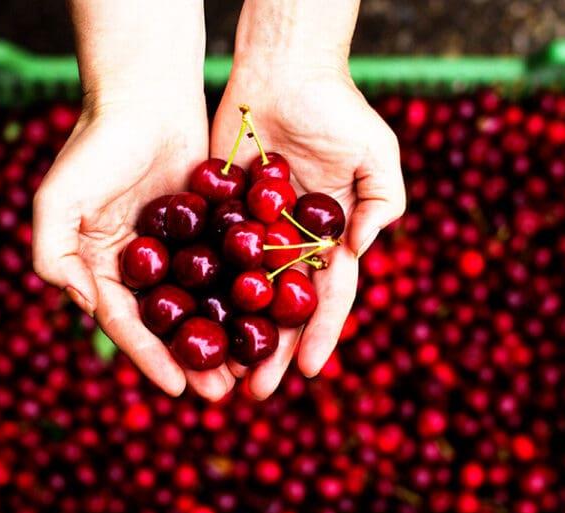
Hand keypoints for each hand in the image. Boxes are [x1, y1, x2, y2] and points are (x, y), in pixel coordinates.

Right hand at [33, 95, 235, 400]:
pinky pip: (228, 268)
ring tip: (249, 369)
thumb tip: (83, 305)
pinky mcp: (209, 227)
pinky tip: (268, 320)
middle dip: (192, 359)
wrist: (146, 93)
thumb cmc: (96, 144)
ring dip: (223, 337)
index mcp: (99, 266)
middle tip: (221, 393)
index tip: (178, 388)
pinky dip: (245, 294)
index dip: (150, 358)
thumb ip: (51, 255)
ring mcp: (175, 247)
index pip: (127, 323)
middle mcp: (138, 264)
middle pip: (168, 324)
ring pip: (203, 303)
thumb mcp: (57, 200)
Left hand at [212, 65, 405, 398]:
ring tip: (218, 374)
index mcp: (329, 238)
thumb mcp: (375, 151)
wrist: (281, 68)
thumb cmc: (336, 106)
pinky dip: (198, 294)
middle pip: (279, 310)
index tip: (309, 371)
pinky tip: (184, 325)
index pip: (326, 297)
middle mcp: (289, 244)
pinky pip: (207, 259)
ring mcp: (251, 233)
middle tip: (253, 392)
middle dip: (270, 352)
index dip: (320, 335)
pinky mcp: (217, 215)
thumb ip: (380, 200)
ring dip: (230, 336)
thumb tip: (359, 250)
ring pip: (239, 297)